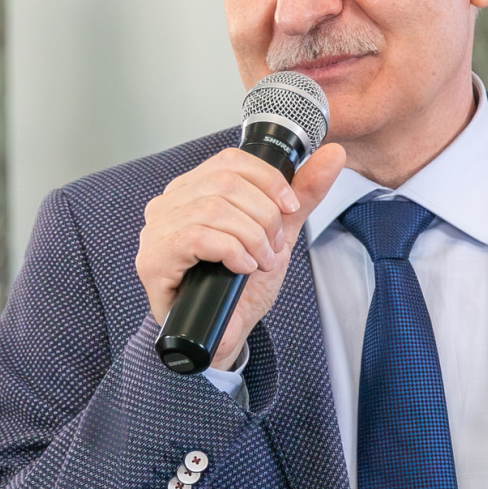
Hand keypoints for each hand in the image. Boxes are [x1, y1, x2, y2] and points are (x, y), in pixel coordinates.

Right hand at [138, 143, 345, 369]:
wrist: (223, 334)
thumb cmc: (242, 284)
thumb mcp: (279, 232)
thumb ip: (304, 194)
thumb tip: (334, 154)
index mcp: (193, 189)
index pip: (230, 160)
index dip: (268, 179)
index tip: (290, 206)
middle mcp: (169, 203)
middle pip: (225, 183)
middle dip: (263, 215)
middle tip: (273, 247)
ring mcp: (157, 230)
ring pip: (214, 209)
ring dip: (251, 237)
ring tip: (261, 261)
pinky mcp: (153, 259)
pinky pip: (197, 237)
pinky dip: (232, 251)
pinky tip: (242, 268)